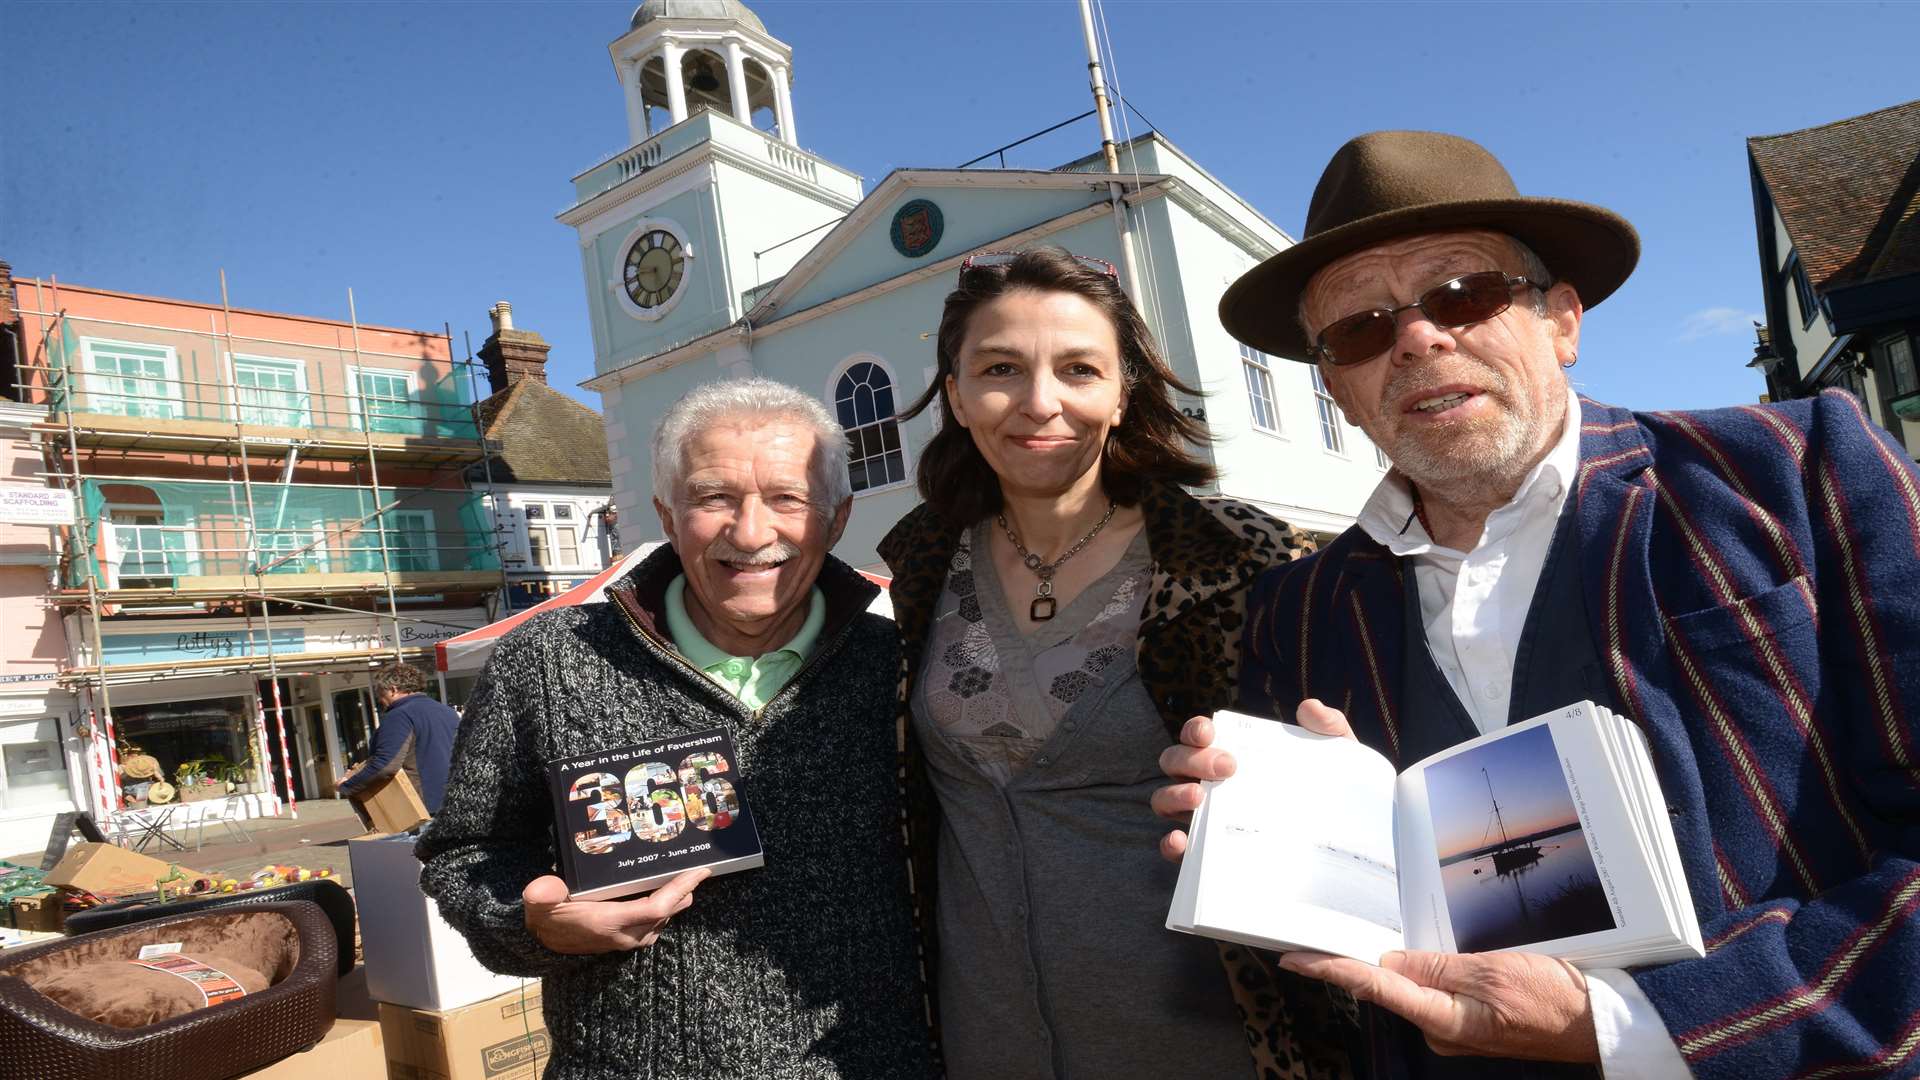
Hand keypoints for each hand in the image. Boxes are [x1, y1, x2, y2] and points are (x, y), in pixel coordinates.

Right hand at [521, 869, 708, 954]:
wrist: (540, 942)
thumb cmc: (545, 917)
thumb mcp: (541, 902)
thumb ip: (543, 894)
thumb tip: (541, 887)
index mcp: (609, 921)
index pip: (656, 908)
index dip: (680, 890)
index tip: (699, 872)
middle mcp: (623, 935)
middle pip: (666, 914)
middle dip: (684, 892)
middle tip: (698, 870)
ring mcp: (625, 941)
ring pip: (662, 922)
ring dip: (675, 903)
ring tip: (686, 880)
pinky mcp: (624, 942)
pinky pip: (654, 927)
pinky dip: (664, 911)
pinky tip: (665, 896)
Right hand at [1153, 700, 1354, 861]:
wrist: (1347, 848)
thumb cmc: (1331, 796)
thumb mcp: (1338, 760)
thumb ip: (1330, 729)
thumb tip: (1310, 708)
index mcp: (1230, 755)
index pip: (1199, 735)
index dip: (1195, 729)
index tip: (1210, 734)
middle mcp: (1209, 783)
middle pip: (1175, 762)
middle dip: (1191, 759)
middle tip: (1228, 767)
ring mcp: (1204, 817)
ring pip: (1164, 799)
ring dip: (1173, 795)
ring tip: (1199, 800)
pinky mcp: (1206, 852)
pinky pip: (1175, 847)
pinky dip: (1172, 842)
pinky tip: (1182, 841)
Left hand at [1278, 949, 1598, 1062]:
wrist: (1597, 1022)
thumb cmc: (1554, 998)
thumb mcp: (1493, 973)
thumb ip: (1437, 968)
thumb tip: (1388, 963)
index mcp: (1443, 1020)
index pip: (1375, 987)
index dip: (1332, 970)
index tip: (1296, 957)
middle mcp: (1441, 1028)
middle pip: (1387, 985)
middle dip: (1360, 956)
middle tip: (1327, 924)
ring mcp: (1454, 1025)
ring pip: (1410, 984)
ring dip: (1390, 959)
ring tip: (1365, 928)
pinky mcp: (1467, 1017)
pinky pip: (1432, 988)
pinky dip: (1417, 967)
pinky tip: (1409, 948)